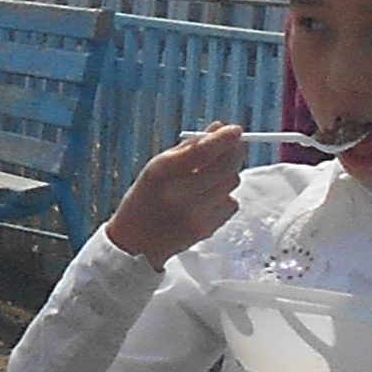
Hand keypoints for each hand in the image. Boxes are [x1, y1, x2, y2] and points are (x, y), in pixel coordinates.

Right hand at [104, 123, 250, 262]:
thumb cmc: (146, 197)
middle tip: (235, 145)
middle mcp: (179, 195)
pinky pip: (231, 203)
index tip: (235, 129)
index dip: (223, 139)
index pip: (202, 152)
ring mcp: (194, 215)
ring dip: (227, 174)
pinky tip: (206, 200)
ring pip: (231, 183)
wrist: (135, 243)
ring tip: (209, 178)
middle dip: (234, 152)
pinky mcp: (206, 230)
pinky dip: (224, 197)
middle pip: (224, 167)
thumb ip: (189, 148)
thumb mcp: (157, 167)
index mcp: (161, 173)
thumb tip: (220, 128)